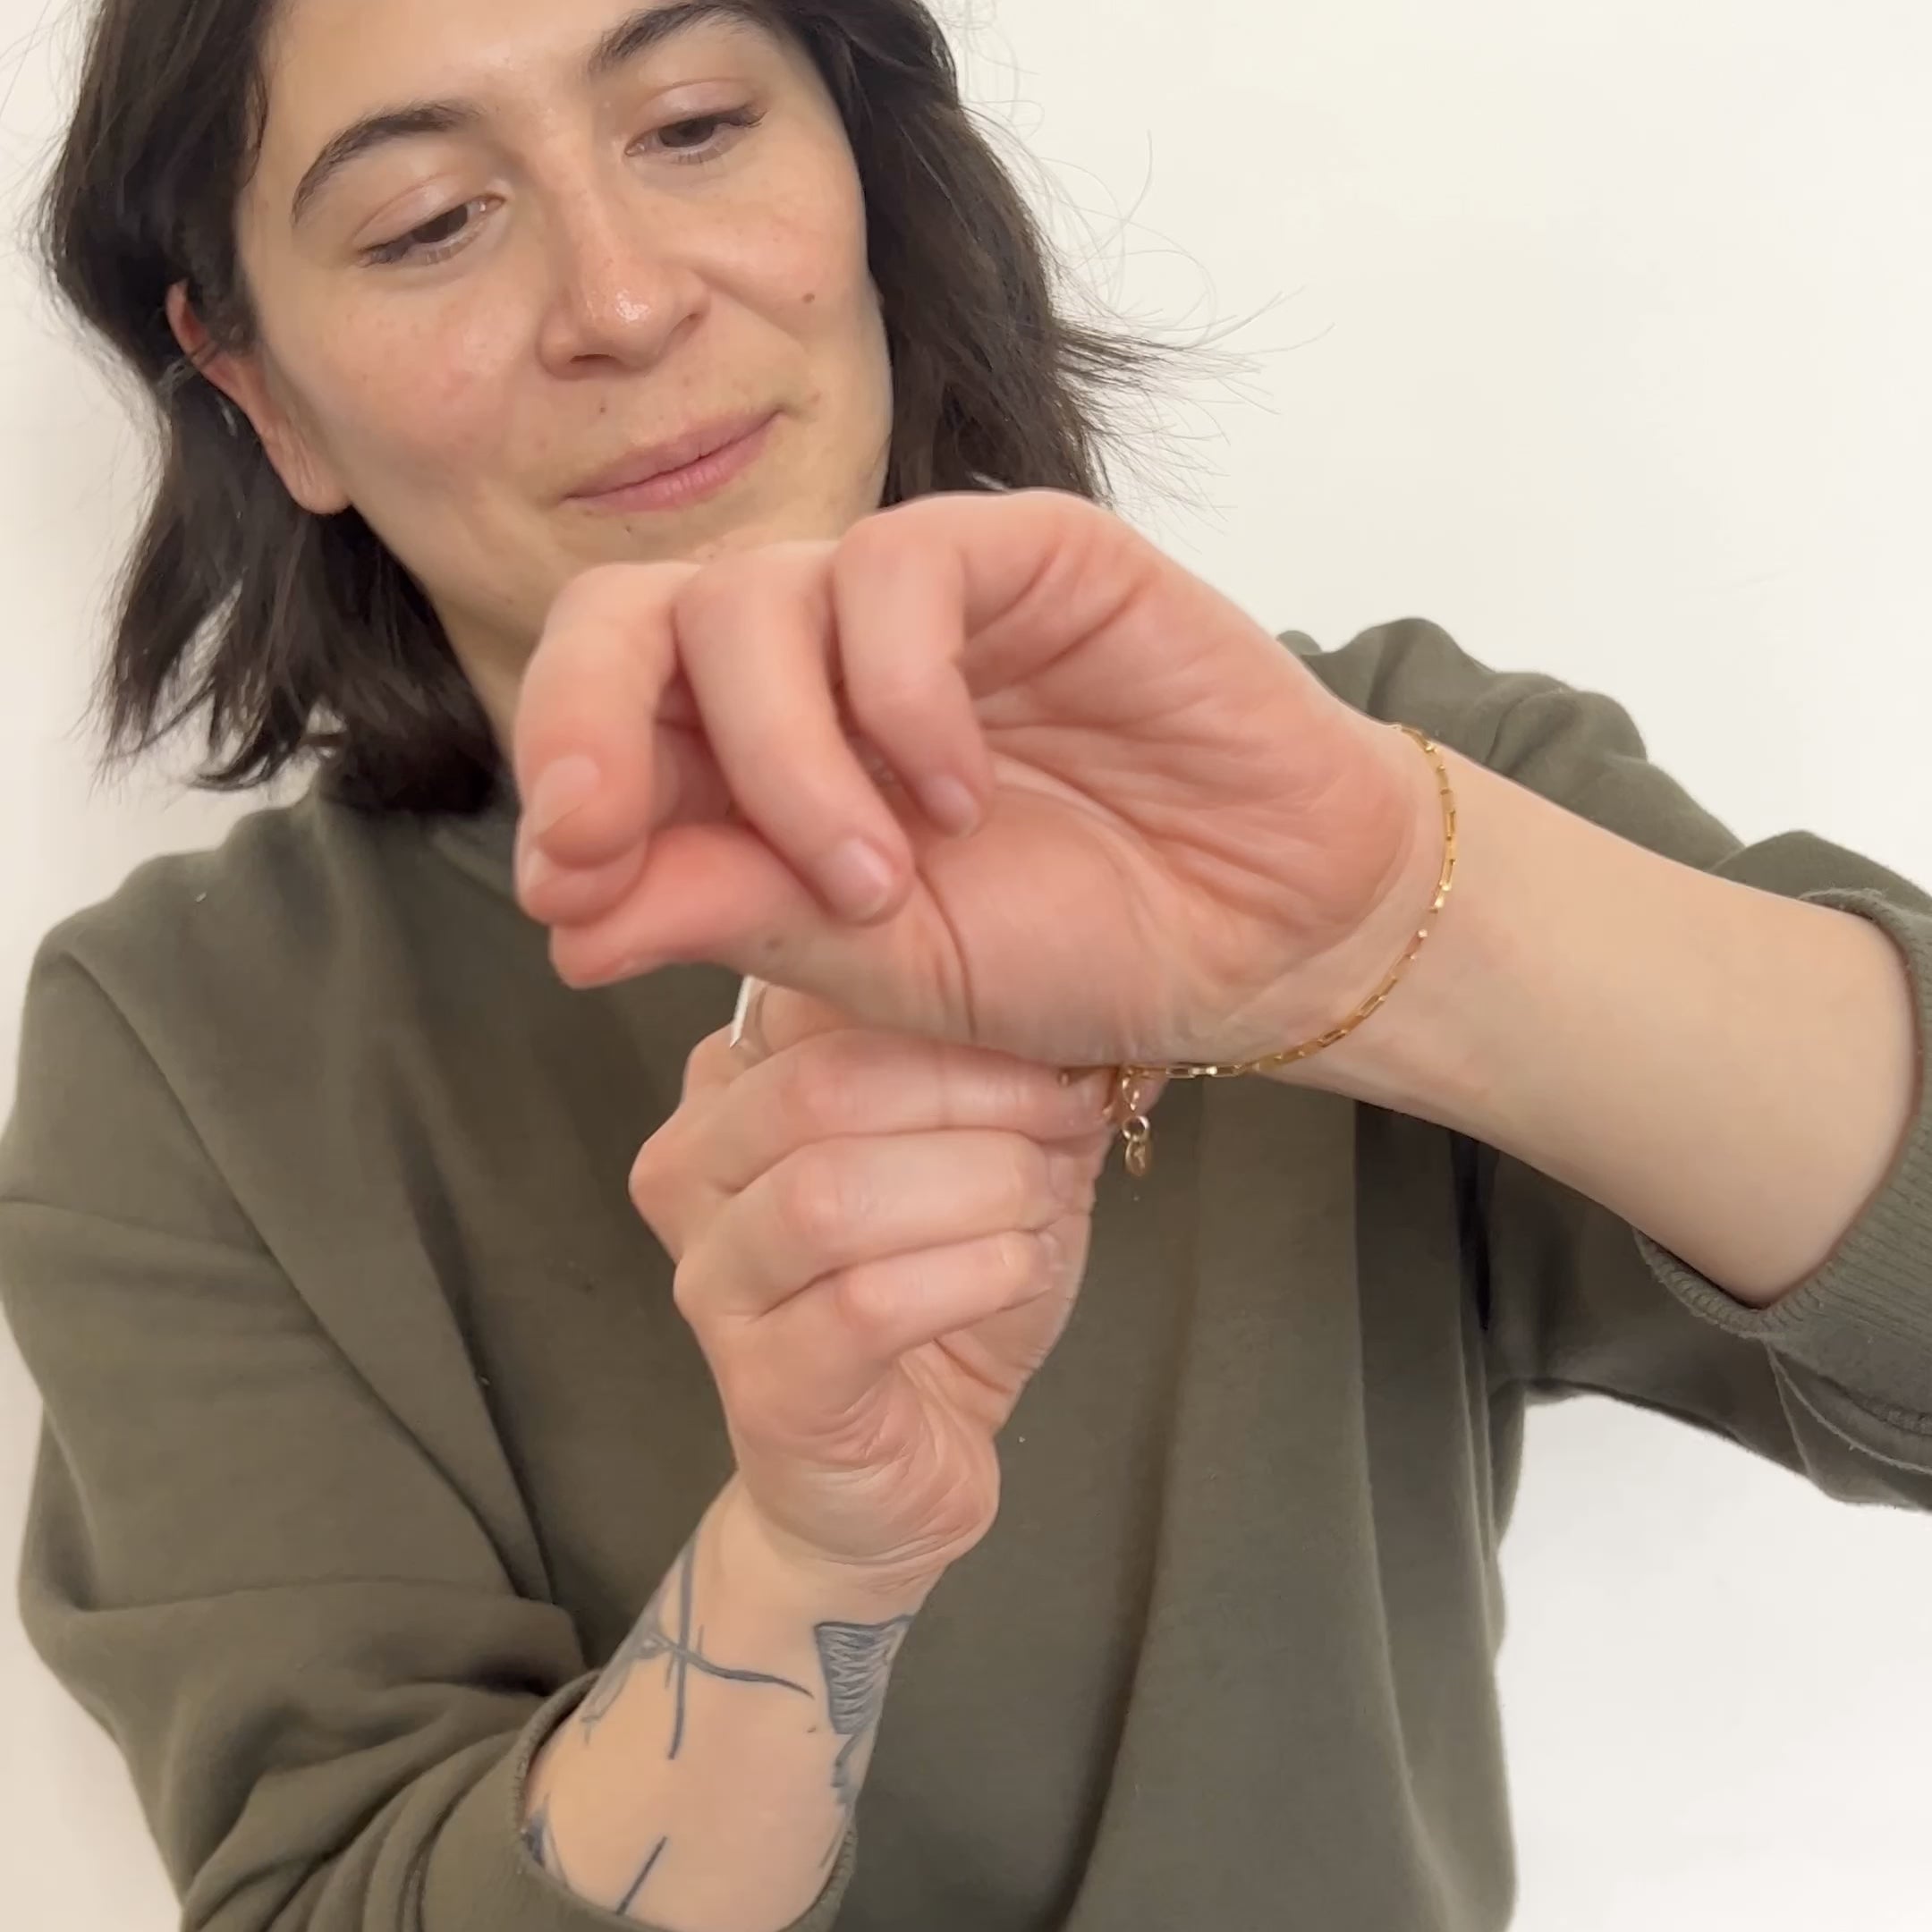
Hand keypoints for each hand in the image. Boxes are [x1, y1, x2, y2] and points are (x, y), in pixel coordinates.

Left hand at [512, 487, 1436, 1073]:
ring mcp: (913, 598)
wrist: (1255, 928)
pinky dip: (902, 691)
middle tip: (602, 830)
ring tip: (877, 878)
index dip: (555, 771)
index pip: (600, 708)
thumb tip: (557, 914)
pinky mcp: (1023, 549)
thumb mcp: (871, 965)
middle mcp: (814, 662)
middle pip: (633, 613)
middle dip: (587, 717)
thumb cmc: (1068, 946)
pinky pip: (904, 568)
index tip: (563, 882)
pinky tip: (959, 792)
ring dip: (785, 752)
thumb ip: (724, 914)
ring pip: (757, 591)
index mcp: (755, 755)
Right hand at [630, 982, 1158, 1591]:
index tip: (1052, 1036)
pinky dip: (970, 1275)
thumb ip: (1016, 1082)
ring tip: (1040, 1207)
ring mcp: (715, 1283)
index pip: (816, 999)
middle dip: (972, 1094)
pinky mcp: (764, 1384)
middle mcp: (693, 1173)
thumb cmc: (935, 1302)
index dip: (950, 1006)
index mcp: (732, 1090)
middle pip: (818, 1086)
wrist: (893, 1476)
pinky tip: (1021, 1270)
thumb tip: (1091, 1016)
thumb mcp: (988, 1166)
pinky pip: (863, 1305)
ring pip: (829, 1195)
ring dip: (973, 1188)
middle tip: (1065, 1117)